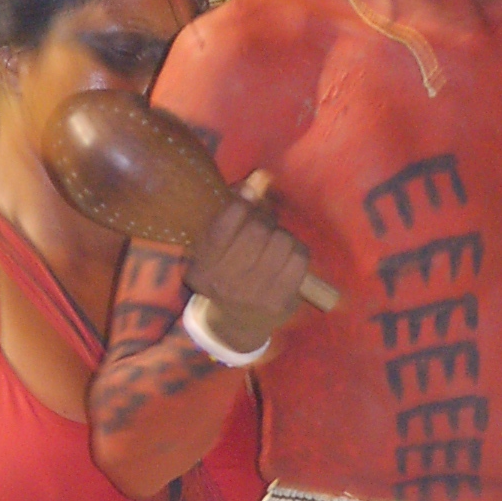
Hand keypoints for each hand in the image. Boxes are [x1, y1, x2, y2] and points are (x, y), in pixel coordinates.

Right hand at [185, 192, 309, 354]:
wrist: (235, 324)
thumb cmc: (227, 272)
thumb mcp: (216, 245)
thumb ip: (234, 209)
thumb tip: (260, 177)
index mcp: (202, 267)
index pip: (224, 225)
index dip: (242, 202)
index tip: (250, 193)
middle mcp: (224, 283)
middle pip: (258, 230)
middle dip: (264, 220)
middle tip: (263, 225)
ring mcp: (253, 295)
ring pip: (282, 241)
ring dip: (281, 235)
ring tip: (274, 244)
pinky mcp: (279, 301)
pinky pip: (299, 258)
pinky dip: (296, 250)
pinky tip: (286, 257)